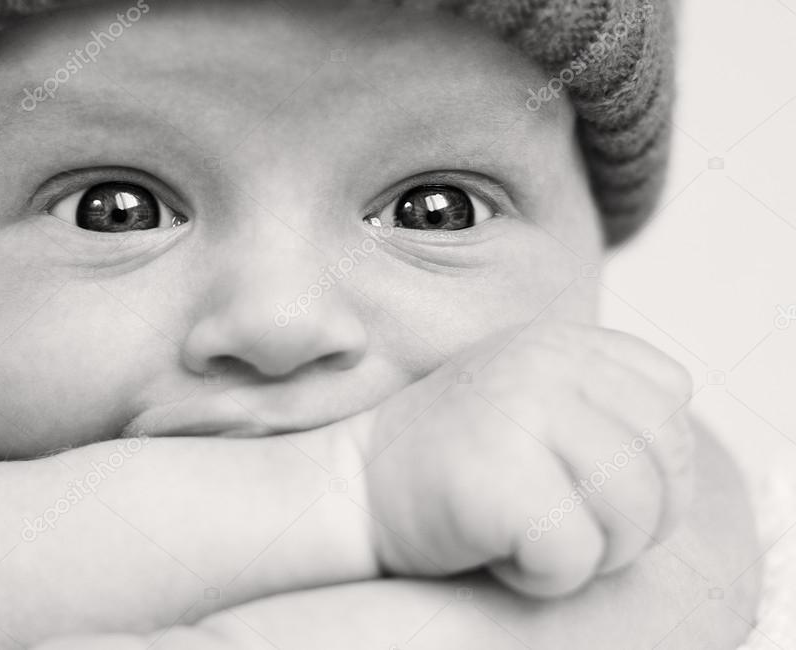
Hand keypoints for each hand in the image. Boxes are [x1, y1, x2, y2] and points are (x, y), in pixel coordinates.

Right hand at [355, 321, 694, 596]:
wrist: (353, 488)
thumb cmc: (451, 463)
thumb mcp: (528, 400)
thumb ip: (598, 400)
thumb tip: (678, 448)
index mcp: (559, 342)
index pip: (669, 396)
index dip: (653, 458)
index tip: (593, 485)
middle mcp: (544, 364)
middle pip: (663, 459)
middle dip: (634, 518)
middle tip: (571, 528)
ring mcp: (520, 412)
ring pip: (632, 511)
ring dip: (594, 552)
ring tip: (535, 540)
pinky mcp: (500, 476)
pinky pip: (577, 554)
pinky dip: (545, 577)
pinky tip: (499, 553)